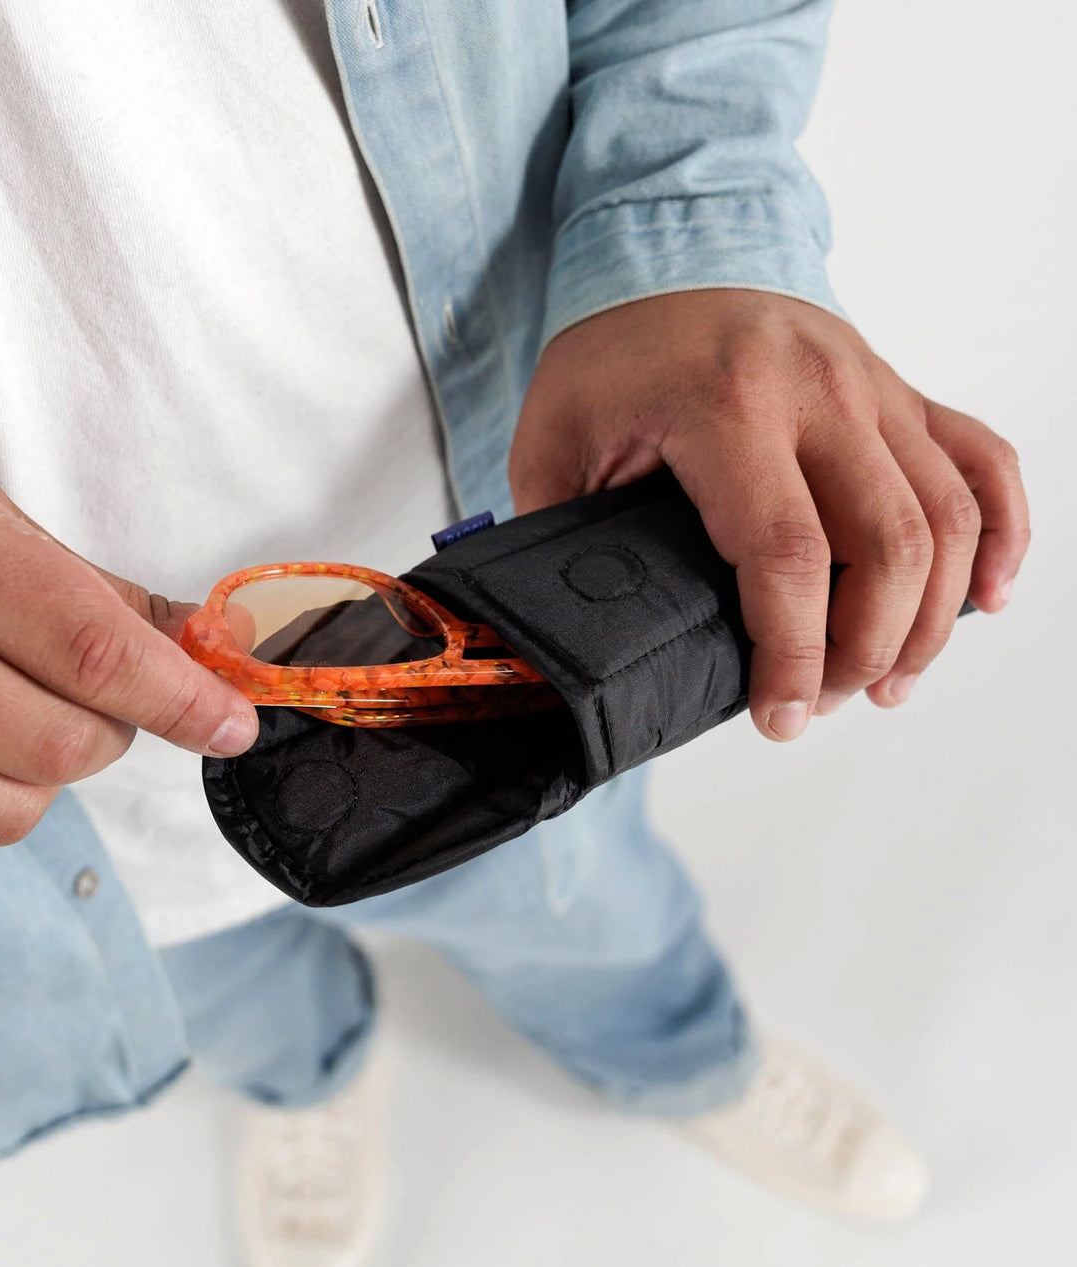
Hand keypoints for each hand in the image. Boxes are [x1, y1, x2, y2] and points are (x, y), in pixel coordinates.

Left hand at [508, 290, 1028, 739]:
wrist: (665, 258)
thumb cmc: (608, 359)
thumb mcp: (552, 443)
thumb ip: (567, 537)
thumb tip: (578, 636)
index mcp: (726, 405)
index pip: (788, 553)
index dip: (794, 653)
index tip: (780, 717)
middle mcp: (818, 389)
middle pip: (889, 545)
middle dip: (865, 649)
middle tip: (822, 702)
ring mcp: (873, 384)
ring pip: (949, 515)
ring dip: (930, 617)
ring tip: (886, 681)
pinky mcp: (901, 390)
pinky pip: (983, 459)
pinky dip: (1005, 532)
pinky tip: (988, 599)